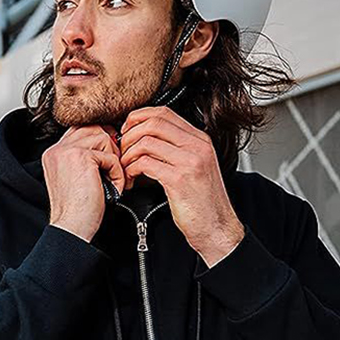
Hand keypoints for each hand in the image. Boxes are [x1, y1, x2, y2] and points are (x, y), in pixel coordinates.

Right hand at [41, 125, 124, 242]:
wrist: (71, 226)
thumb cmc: (77, 210)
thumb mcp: (76, 177)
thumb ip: (84, 157)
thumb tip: (107, 142)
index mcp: (53, 154)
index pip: (80, 130)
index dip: (99, 141)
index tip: (109, 158)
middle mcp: (57, 149)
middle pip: (92, 128)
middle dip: (109, 146)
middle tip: (114, 167)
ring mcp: (67, 151)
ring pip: (103, 138)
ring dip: (114, 159)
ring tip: (112, 179)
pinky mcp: (81, 157)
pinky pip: (110, 156)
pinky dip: (117, 172)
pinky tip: (113, 187)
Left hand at [117, 107, 243, 266]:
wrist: (217, 226)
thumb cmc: (202, 201)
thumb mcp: (193, 167)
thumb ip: (175, 149)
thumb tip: (145, 139)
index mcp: (199, 140)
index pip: (164, 113)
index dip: (139, 118)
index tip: (128, 131)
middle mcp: (197, 146)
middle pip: (153, 122)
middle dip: (130, 134)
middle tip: (122, 150)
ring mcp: (189, 160)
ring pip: (146, 141)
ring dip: (128, 153)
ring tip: (127, 167)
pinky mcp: (179, 178)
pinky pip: (145, 162)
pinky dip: (132, 169)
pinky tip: (133, 178)